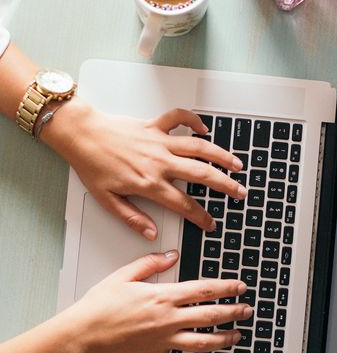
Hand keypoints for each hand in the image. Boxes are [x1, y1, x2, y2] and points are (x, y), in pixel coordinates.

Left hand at [44, 99, 245, 237]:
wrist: (81, 134)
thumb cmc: (91, 164)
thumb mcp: (107, 200)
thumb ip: (133, 218)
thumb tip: (151, 233)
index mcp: (149, 183)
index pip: (184, 204)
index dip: (201, 217)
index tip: (211, 223)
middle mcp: (160, 162)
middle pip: (202, 174)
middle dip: (225, 185)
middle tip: (240, 193)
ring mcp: (159, 141)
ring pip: (199, 147)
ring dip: (221, 155)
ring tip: (237, 165)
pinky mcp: (154, 125)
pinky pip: (179, 118)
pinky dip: (194, 121)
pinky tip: (204, 129)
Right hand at [68, 251, 251, 352]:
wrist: (84, 333)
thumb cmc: (100, 305)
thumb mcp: (125, 275)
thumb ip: (151, 263)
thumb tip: (171, 255)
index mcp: (163, 297)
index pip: (204, 290)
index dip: (227, 288)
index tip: (240, 287)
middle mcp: (168, 320)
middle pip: (210, 316)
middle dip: (233, 313)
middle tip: (247, 311)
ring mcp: (163, 341)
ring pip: (202, 343)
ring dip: (223, 340)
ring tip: (236, 336)